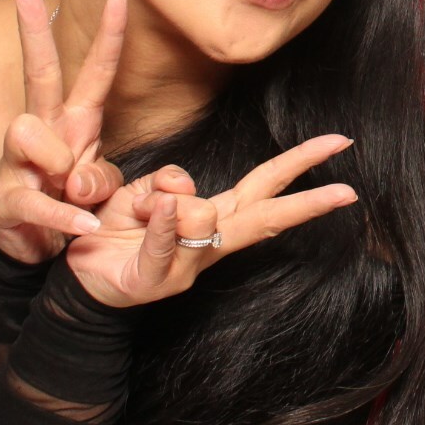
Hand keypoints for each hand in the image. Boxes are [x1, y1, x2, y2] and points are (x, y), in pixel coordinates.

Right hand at [0, 0, 126, 264]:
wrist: (31, 248)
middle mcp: (44, 132)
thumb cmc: (67, 202)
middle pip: (38, 73)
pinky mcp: (5, 199)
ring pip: (28, 132)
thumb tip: (80, 183)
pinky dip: (64, 215)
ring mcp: (18, 163)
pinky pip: (37, 200)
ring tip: (69, 190)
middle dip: (31, 30)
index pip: (94, 71)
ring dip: (58, 163)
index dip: (109, 34)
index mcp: (74, 122)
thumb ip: (101, 177)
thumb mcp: (98, 186)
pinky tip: (83, 225)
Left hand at [62, 133, 357, 307]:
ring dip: (159, 199)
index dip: (301, 161)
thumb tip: (182, 187)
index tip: (340, 143)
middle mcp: (210, 242)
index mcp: (214, 215)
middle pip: (264, 212)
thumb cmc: (118, 228)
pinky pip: (165, 245)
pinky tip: (160, 211)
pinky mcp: (154, 282)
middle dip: (306, 201)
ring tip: (133, 212)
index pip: (265, 182)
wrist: (77, 276)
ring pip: (200, 215)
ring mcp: (187, 266)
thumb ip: (169, 181)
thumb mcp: (144, 190)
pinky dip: (164, 225)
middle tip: (347, 192)